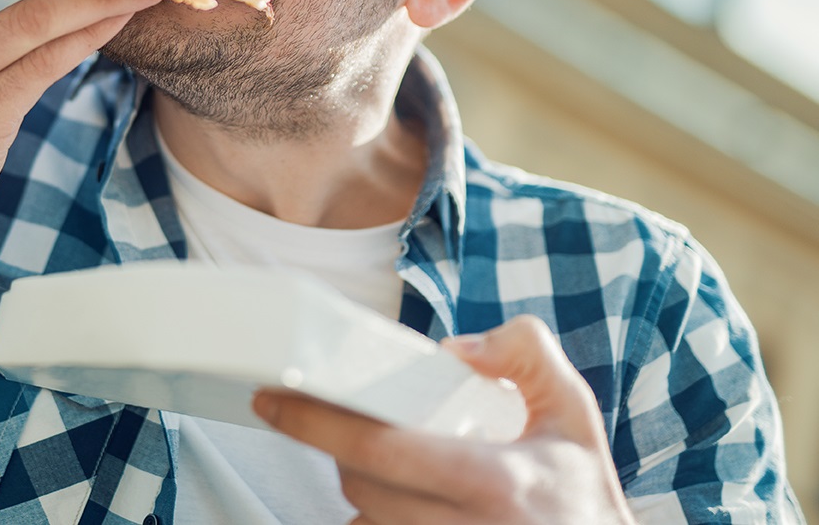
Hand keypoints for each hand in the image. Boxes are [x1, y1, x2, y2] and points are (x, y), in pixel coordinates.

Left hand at [252, 315, 634, 523]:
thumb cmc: (581, 494)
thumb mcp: (572, 412)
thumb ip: (525, 354)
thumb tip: (455, 349)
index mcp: (495, 483)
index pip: (381, 451)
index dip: (317, 422)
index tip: (275, 398)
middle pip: (359, 488)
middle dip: (337, 449)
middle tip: (332, 419)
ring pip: (362, 522)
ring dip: (357, 492)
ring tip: (373, 464)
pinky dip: (374, 521)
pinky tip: (394, 501)